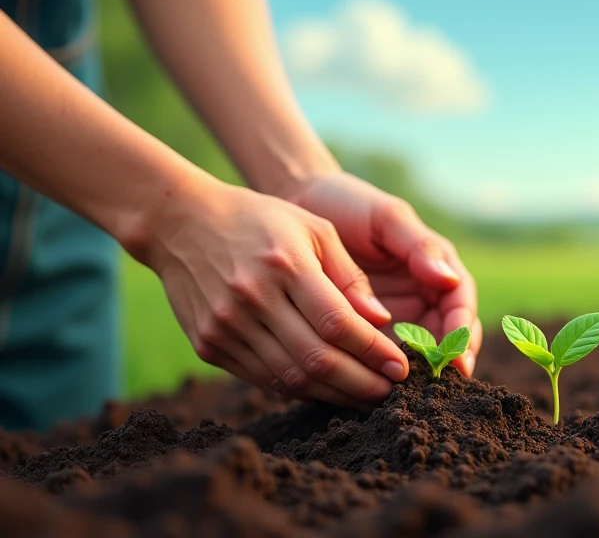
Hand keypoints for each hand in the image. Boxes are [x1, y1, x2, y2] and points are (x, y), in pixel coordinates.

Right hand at [137, 179, 409, 405]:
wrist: (179, 223)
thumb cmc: (259, 220)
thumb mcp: (313, 229)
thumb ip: (350, 275)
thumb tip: (382, 321)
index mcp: (284, 264)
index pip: (338, 323)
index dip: (373, 352)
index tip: (400, 367)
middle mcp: (252, 298)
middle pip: (316, 359)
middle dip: (361, 383)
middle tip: (389, 392)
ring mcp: (226, 326)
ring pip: (290, 378)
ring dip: (334, 395)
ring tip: (364, 397)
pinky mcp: (208, 345)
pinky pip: (263, 380)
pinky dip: (300, 389)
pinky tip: (326, 388)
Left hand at [284, 172, 481, 375]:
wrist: (298, 204)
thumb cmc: (348, 204)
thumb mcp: (386, 219)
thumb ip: (418, 246)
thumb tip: (449, 280)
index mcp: (435, 268)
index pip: (460, 305)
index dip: (463, 332)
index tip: (458, 355)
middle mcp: (421, 296)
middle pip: (447, 337)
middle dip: (446, 360)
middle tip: (437, 382)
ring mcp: (394, 316)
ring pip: (415, 353)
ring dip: (415, 373)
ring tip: (406, 389)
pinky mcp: (363, 331)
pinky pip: (377, 357)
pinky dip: (378, 372)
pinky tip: (373, 384)